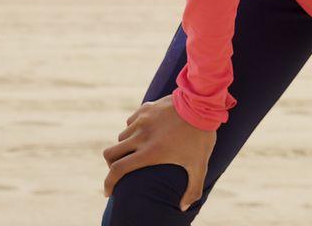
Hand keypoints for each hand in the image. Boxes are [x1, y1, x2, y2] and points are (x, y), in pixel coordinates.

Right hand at [102, 94, 216, 211]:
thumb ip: (193, 189)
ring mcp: (142, 120)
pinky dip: (133, 129)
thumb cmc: (200, 136)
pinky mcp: (146, 108)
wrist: (202, 103)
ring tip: (137, 150)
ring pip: (121, 137)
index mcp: (150, 152)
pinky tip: (145, 132)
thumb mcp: (200, 165)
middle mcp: (141, 136)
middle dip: (111, 164)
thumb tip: (183, 208)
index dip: (109, 183)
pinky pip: (131, 121)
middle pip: (111, 153)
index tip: (109, 192)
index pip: (118, 170)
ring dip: (125, 146)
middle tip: (120, 169)